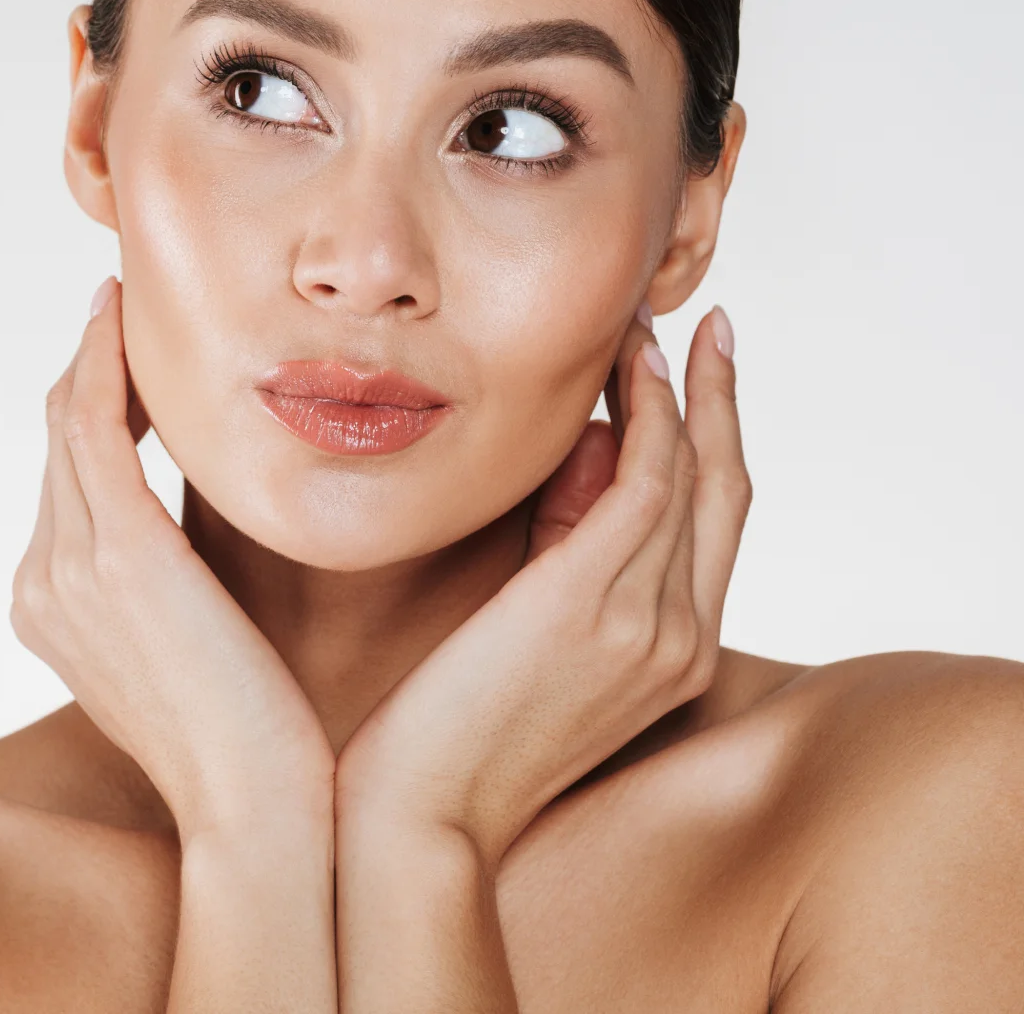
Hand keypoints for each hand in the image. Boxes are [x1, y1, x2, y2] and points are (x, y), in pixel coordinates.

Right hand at [10, 276, 333, 838]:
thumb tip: (207, 531)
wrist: (260, 810)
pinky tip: (124, 320)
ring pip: (68, 424)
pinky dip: (102, 363)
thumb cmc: (252, 731)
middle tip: (132, 311)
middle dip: (92, 370)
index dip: (96, 407)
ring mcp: (70, 568)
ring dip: (97, 354)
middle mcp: (43, 582)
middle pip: (58, 442)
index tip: (135, 357)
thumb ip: (177, 583)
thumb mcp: (195, 643)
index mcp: (55, 606)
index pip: (67, 478)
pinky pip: (91, 427)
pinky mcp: (118, 554)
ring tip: (130, 305)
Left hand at [336, 306, 749, 869]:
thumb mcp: (536, 628)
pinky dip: (651, 415)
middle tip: (710, 325)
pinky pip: (648, 481)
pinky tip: (633, 367)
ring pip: (690, 474)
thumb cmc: (457, 729)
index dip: (719, 440)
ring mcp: (649, 625)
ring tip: (651, 326)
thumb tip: (591, 449)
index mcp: (678, 655)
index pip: (718, 525)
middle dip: (720, 398)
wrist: (419, 819)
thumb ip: (571, 545)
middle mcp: (683, 639)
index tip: (702, 373)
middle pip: (725, 488)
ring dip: (677, 388)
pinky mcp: (596, 604)